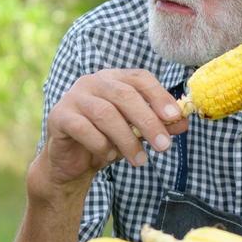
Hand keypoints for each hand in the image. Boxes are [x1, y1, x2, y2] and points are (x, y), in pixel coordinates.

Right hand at [34, 69, 187, 191]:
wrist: (70, 163)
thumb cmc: (106, 141)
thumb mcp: (135, 133)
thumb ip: (156, 125)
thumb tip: (183, 123)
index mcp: (113, 78)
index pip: (140, 78)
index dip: (159, 96)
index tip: (175, 117)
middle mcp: (92, 82)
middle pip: (124, 95)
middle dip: (148, 121)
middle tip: (164, 146)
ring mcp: (74, 97)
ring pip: (106, 114)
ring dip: (127, 140)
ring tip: (140, 160)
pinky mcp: (59, 116)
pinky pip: (85, 129)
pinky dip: (101, 146)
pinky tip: (108, 157)